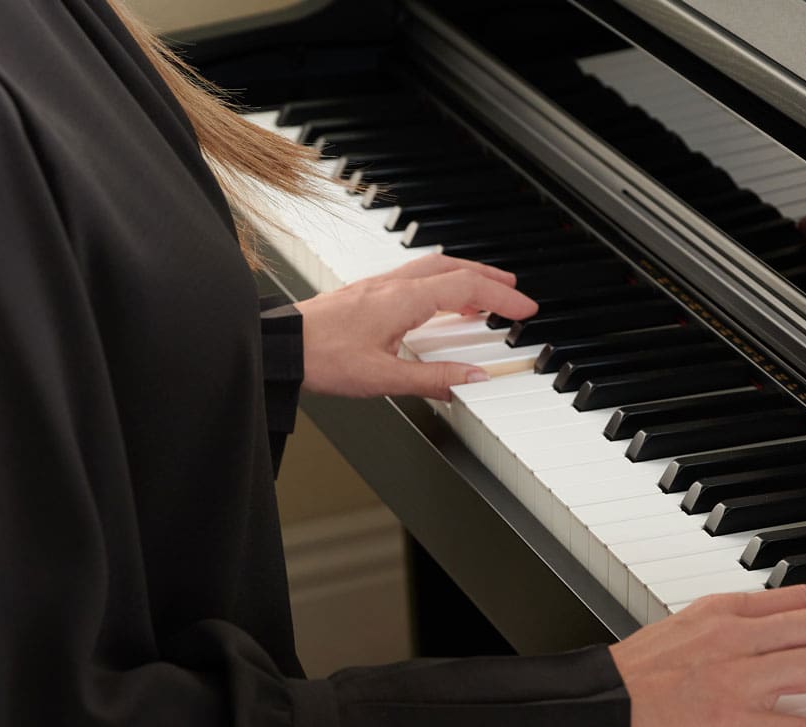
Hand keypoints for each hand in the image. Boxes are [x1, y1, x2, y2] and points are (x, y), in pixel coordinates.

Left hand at [295, 254, 537, 400]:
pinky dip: (438, 283)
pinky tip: (436, 303)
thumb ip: (433, 379)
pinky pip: (414, 277)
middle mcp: (393, 286)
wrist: (281, 347)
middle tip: (513, 291)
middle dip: (489, 278)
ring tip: (482, 294)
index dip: (501, 297)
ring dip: (464, 275)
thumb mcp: (384, 379)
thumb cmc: (321, 359)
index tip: (524, 308)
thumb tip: (472, 379)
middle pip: (454, 269)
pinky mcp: (365, 293)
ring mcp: (378, 286)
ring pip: (433, 268)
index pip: (467, 289)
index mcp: (404, 301)